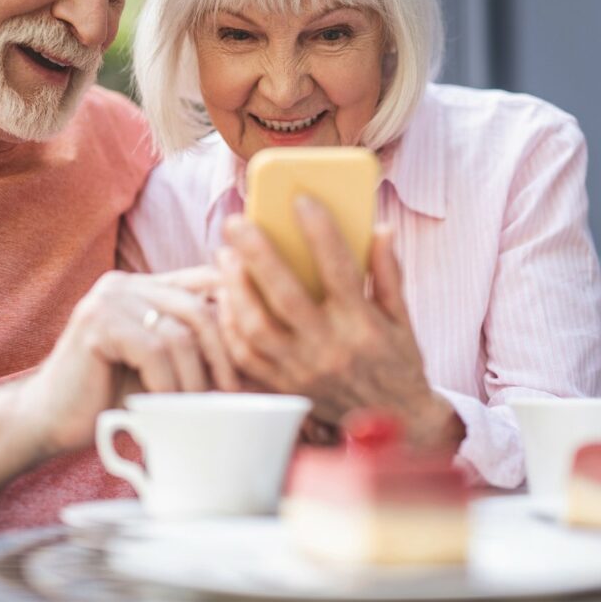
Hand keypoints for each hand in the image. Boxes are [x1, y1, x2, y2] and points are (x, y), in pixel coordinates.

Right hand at [17, 266, 239, 455]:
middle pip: (198, 306)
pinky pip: (153, 351)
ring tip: (196, 407)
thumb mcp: (162, 367)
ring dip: (194, 377)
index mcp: (145, 286)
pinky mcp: (96, 322)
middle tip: (232, 390)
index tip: (256, 350)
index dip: (236, 310)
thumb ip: (196, 350)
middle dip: (223, 351)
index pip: (206, 279)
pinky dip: (168, 384)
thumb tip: (259, 356)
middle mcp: (127, 283)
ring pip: (179, 333)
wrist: (48, 419)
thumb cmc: (110, 397)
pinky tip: (164, 407)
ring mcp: (109, 299)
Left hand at [217, 198, 463, 450]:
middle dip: (258, 254)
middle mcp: (330, 349)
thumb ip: (388, 274)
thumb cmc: (398, 364)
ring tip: (225, 256)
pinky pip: (246, 356)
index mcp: (363, 326)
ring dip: (236, 288)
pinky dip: (231, 325)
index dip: (321, 232)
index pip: (340, 271)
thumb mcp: (403, 319)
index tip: (302, 199)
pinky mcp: (283, 388)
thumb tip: (379, 228)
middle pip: (286, 296)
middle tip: (237, 222)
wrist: (396, 428)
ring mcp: (302, 372)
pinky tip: (225, 296)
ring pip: (256, 327)